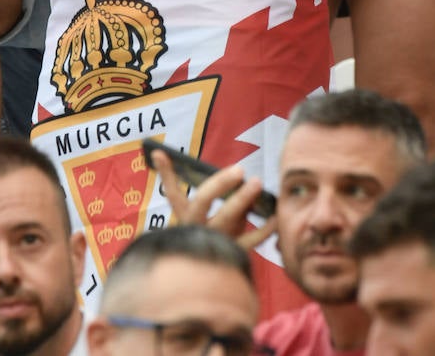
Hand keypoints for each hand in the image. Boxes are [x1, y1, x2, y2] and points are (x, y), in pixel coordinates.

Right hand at [146, 147, 276, 250]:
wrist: (210, 279)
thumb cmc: (215, 234)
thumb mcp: (213, 216)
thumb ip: (223, 197)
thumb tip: (244, 180)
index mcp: (187, 218)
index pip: (173, 194)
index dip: (166, 173)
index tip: (159, 153)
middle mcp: (197, 229)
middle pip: (202, 203)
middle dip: (219, 184)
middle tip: (239, 170)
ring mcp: (214, 242)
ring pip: (226, 219)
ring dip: (242, 199)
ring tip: (257, 183)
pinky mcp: (233, 255)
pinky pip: (251, 241)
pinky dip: (265, 228)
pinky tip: (275, 216)